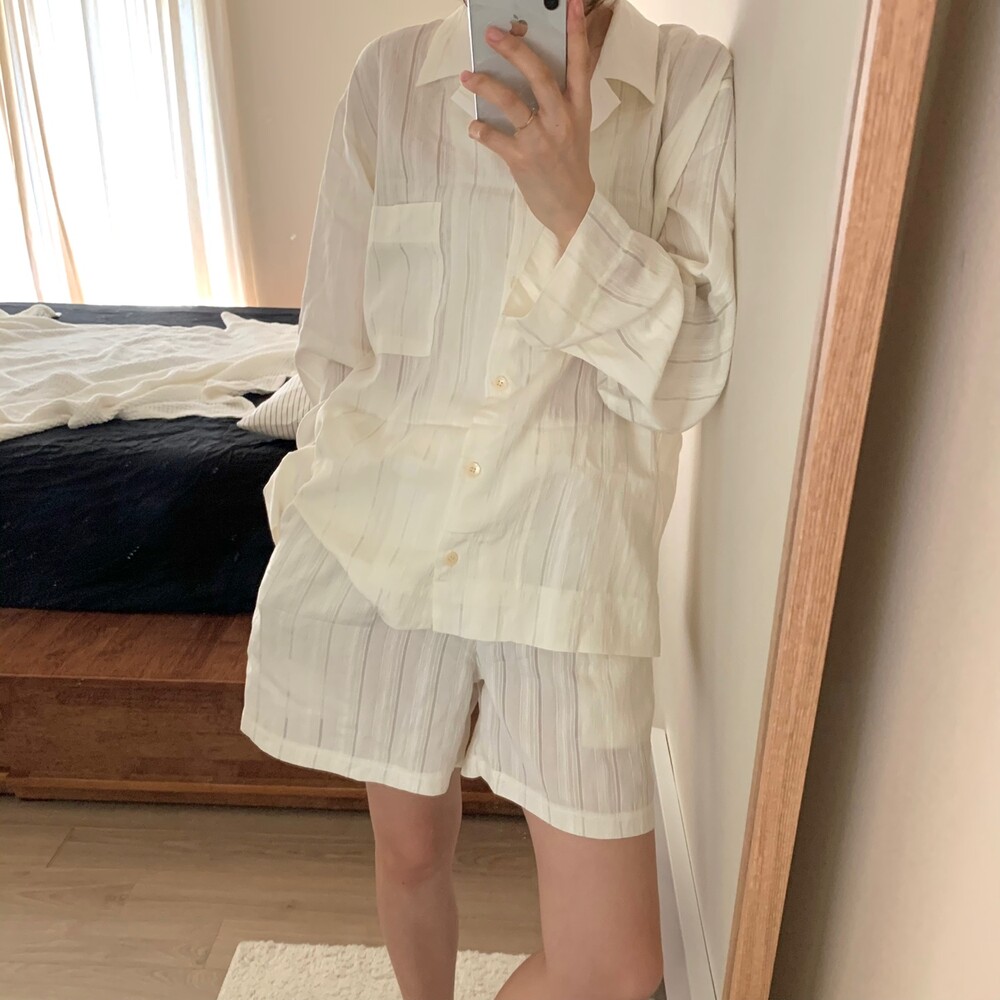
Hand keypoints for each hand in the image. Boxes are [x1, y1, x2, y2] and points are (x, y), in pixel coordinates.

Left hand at [460, 0, 595, 252]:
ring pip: (512, 103)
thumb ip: (556, 99)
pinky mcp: (524, 161)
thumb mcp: (573, 126)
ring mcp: (543, 140)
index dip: (575, 31)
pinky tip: (474, 126)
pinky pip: (496, 138)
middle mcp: (562, 119)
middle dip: (515, 50)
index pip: (580, 62)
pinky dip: (481, 130)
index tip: (567, 3)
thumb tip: (521, 71)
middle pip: (539, 75)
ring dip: (487, 86)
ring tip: (468, 76)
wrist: (572, 207)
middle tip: (493, 34)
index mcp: (577, 107)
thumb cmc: (569, 163)